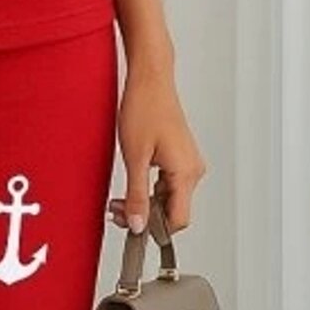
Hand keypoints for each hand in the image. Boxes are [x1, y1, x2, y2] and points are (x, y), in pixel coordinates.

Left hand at [108, 52, 206, 234]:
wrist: (149, 79)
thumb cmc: (144, 108)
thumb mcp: (134, 157)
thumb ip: (137, 195)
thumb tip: (138, 225)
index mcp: (186, 172)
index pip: (178, 220)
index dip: (154, 230)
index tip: (131, 230)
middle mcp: (192, 170)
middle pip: (173, 211)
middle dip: (145, 216)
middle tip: (116, 212)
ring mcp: (187, 163)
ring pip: (169, 199)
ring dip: (144, 203)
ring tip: (118, 200)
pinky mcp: (179, 157)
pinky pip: (167, 185)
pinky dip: (148, 190)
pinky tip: (131, 186)